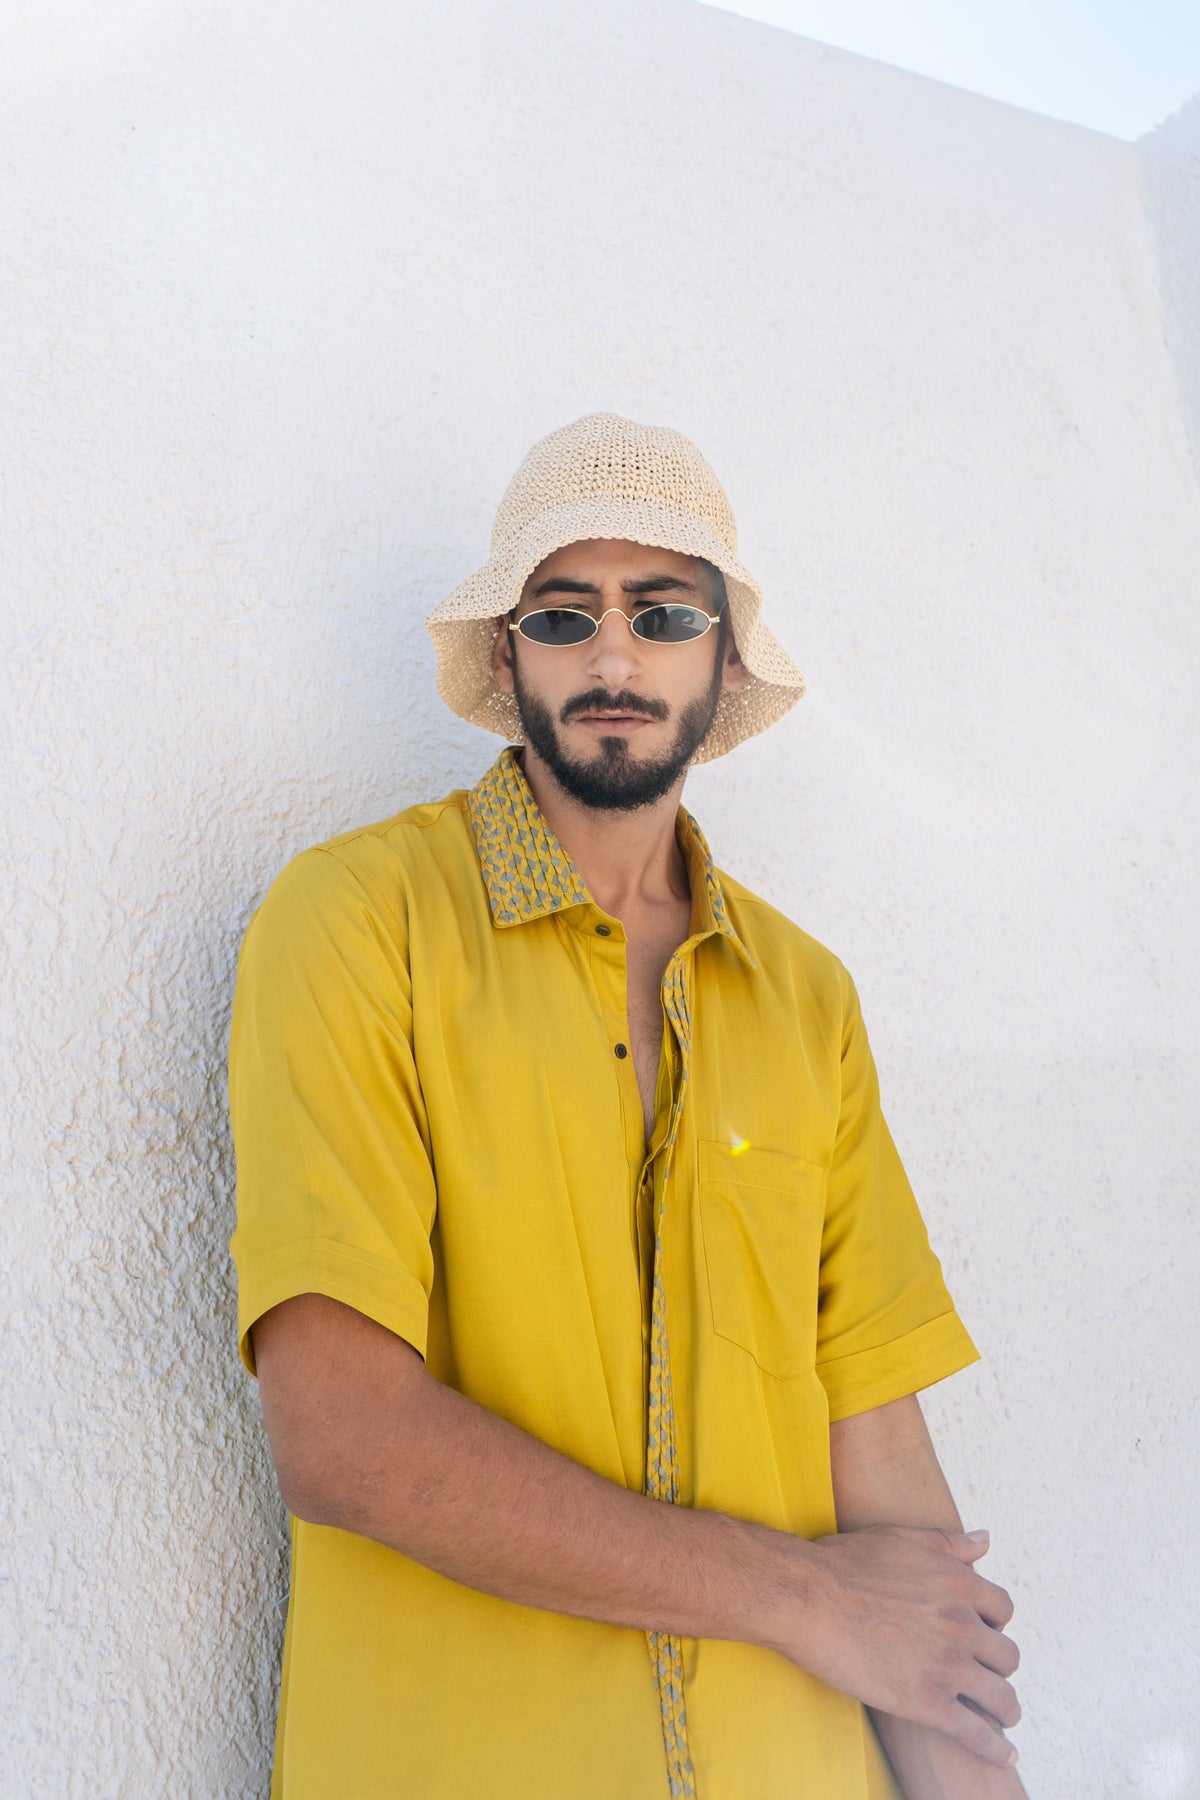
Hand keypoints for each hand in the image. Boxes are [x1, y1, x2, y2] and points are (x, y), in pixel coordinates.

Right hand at [779, 1525, 1020, 1768]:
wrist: (808, 1598)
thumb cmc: (846, 1565)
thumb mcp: (902, 1539)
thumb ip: (948, 1543)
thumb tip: (984, 1539)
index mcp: (958, 1584)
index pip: (1002, 1610)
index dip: (995, 1623)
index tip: (983, 1633)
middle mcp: (963, 1625)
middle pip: (1006, 1656)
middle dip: (998, 1666)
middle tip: (984, 1674)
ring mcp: (948, 1666)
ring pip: (1000, 1697)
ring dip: (1006, 1710)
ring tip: (1002, 1717)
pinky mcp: (928, 1703)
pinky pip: (977, 1733)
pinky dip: (997, 1748)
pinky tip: (1006, 1755)